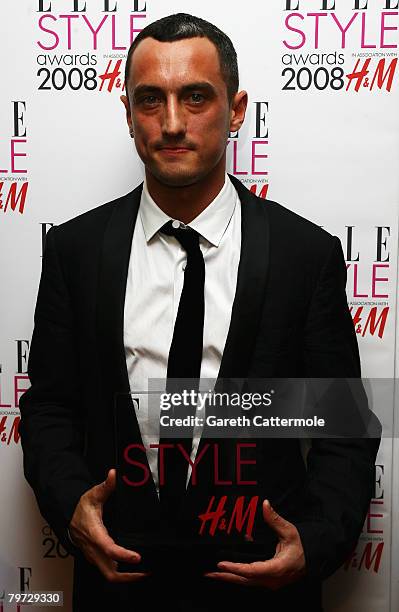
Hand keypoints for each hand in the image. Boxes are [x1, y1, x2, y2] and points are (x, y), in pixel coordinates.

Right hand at [69, 468, 148, 582]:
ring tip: (144, 573)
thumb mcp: (93, 495)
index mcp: (95, 534)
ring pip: (109, 574)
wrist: (68, 517)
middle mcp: (94, 549)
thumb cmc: (81, 509)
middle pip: (109, 572)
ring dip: (126, 577)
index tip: (137, 557)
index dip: (123, 555)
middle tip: (145, 572)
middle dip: (128, 576)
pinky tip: (133, 569)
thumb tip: (114, 475)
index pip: (108, 549)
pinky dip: (121, 573)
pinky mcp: (97, 558)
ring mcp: (95, 556)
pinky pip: (108, 570)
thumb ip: (106, 486)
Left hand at [204, 500, 305, 589]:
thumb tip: (265, 505)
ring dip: (229, 578)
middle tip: (209, 572)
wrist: (313, 559)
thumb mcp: (290, 531)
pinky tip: (227, 573)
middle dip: (226, 576)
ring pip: (246, 582)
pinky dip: (237, 577)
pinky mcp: (268, 581)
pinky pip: (250, 581)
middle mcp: (272, 579)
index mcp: (277, 568)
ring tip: (212, 574)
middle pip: (245, 580)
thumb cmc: (303, 547)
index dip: (236, 568)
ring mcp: (270, 582)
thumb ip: (275, 519)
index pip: (253, 570)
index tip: (222, 564)